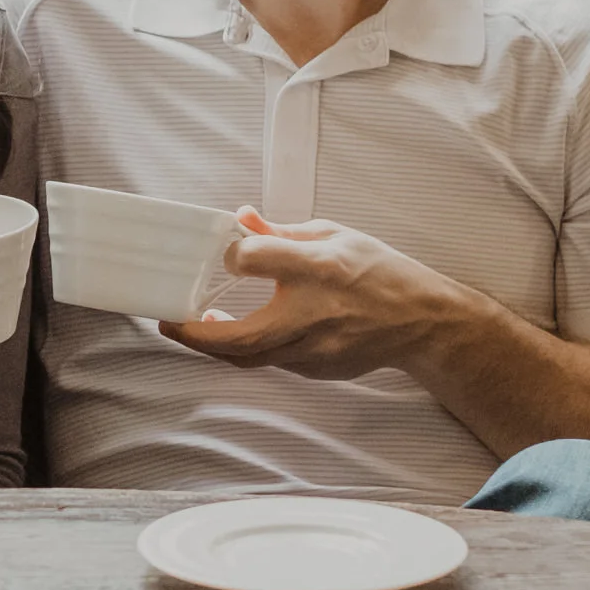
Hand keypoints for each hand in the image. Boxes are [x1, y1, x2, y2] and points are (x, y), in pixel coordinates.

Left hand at [159, 209, 451, 381]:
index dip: (230, 256)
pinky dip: (250, 350)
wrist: (421, 322)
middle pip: (240, 337)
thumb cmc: (378, 272)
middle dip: (195, 335)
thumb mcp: (334, 235)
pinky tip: (238, 334)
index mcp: (317, 268)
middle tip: (168, 323)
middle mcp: (313, 313)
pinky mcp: (318, 369)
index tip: (224, 255)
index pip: (253, 261)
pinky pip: (272, 361)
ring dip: (216, 346)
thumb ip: (281, 233)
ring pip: (250, 358)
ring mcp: (316, 349)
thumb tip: (240, 219)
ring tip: (193, 328)